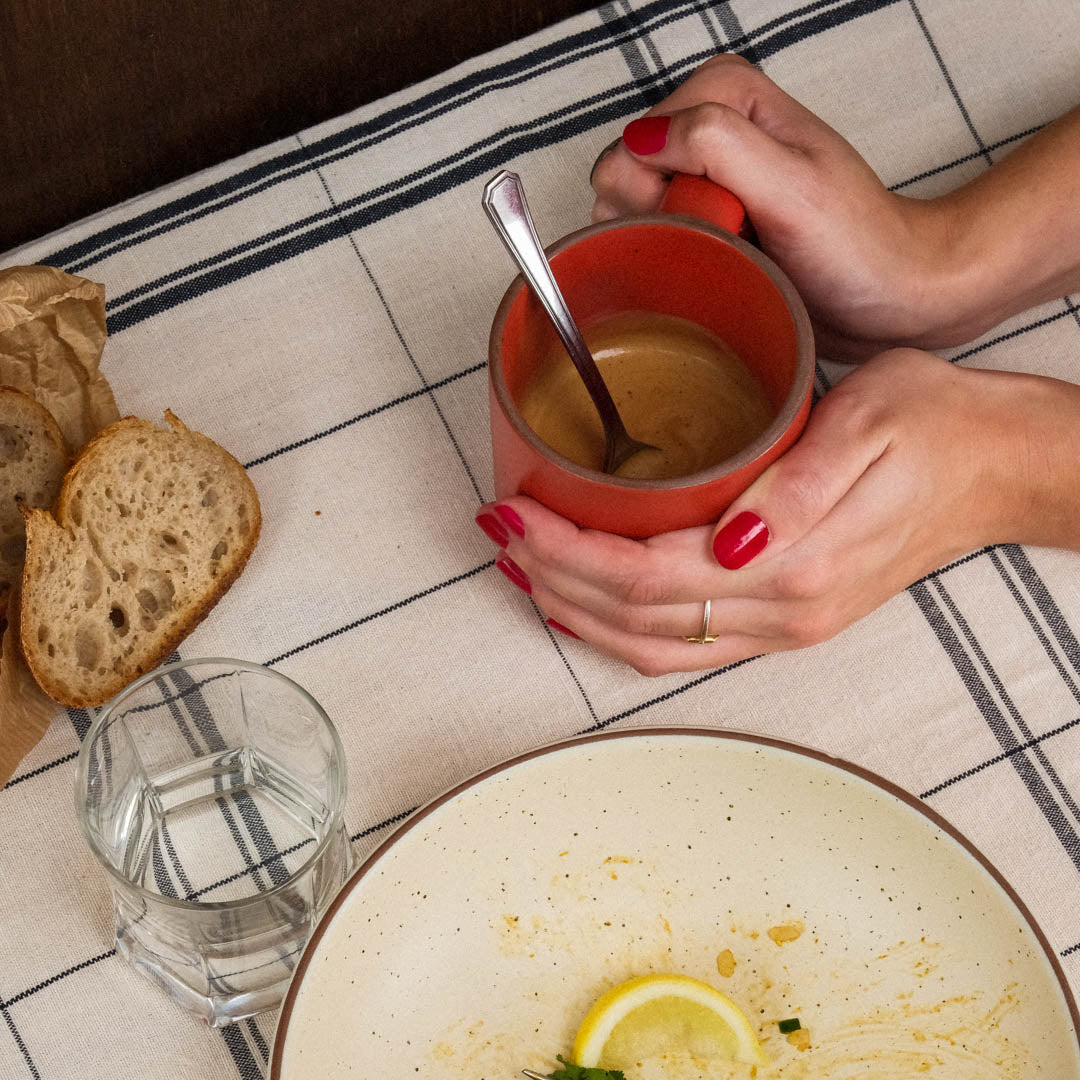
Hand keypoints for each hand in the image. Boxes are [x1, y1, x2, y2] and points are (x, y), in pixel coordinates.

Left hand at [475, 349, 1079, 674]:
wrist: (996, 466)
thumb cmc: (935, 428)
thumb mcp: (870, 425)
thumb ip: (796, 490)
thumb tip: (730, 540)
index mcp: (795, 562)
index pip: (647, 575)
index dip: (569, 550)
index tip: (516, 513)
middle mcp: (784, 609)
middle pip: (635, 617)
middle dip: (553, 579)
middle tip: (498, 534)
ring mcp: (785, 623)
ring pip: (652, 644)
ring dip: (577, 611)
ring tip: (522, 570)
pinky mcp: (787, 617)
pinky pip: (683, 644)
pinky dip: (620, 627)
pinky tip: (589, 600)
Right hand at [591, 56, 956, 361]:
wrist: (893, 296)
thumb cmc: (858, 246)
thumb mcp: (794, 187)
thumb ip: (717, 145)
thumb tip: (640, 142)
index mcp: (724, 94)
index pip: (631, 148)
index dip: (657, 197)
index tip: (716, 222)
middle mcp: (706, 127)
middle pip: (623, 181)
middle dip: (661, 225)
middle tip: (726, 243)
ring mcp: (702, 178)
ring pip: (631, 218)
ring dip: (667, 251)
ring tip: (728, 259)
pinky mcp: (705, 220)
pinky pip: (653, 243)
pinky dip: (672, 266)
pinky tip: (717, 274)